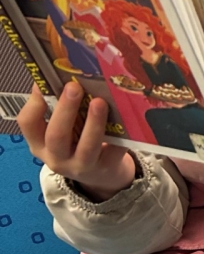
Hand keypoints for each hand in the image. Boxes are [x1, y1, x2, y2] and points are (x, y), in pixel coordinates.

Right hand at [17, 83, 134, 200]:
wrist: (102, 176)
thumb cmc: (77, 145)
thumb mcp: (62, 133)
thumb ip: (59, 110)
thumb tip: (61, 77)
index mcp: (40, 144)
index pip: (28, 124)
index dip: (34, 104)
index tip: (44, 85)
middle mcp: (57, 158)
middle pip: (57, 136)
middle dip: (65, 110)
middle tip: (74, 87)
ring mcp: (83, 166)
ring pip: (87, 146)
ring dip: (93, 123)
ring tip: (99, 102)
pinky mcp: (108, 167)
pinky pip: (115, 150)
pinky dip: (121, 134)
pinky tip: (125, 117)